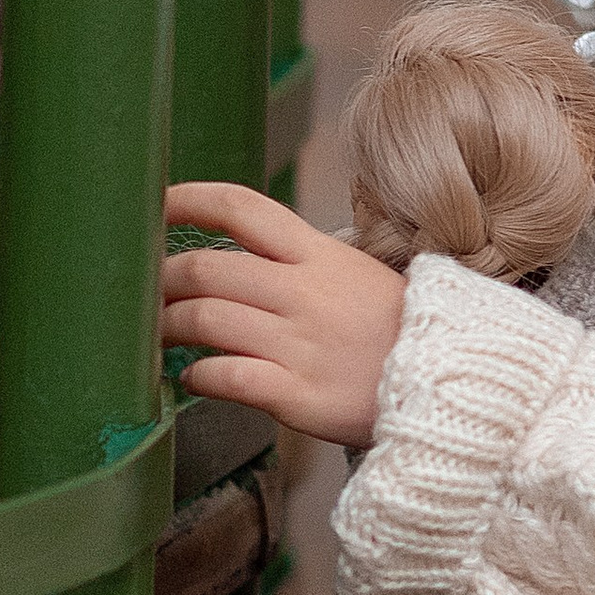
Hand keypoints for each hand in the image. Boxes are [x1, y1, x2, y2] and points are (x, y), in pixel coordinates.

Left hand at [162, 183, 406, 446]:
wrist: (453, 386)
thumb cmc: (397, 330)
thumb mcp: (355, 274)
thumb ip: (299, 262)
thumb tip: (237, 253)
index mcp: (318, 254)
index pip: (240, 208)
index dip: (186, 200)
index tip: (151, 207)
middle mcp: (304, 292)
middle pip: (205, 268)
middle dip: (158, 280)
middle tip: (142, 293)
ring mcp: (298, 344)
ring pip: (204, 320)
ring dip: (166, 327)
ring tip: (157, 337)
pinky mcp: (296, 394)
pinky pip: (224, 378)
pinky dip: (196, 375)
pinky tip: (192, 377)